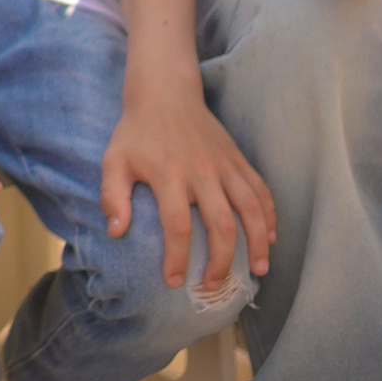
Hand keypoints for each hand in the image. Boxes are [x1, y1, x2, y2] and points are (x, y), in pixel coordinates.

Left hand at [102, 83, 275, 288]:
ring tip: (257, 271)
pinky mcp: (238, 160)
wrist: (164, 94)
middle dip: (220, 261)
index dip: (178, 257)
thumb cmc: (136, 133)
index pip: (177, 225)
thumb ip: (112, 196)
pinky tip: (269, 238)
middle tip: (212, 286)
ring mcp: (224, 165)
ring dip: (256, 243)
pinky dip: (269, 216)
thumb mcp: (113, 161)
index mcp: (169, 175)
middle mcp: (201, 172)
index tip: (174, 281)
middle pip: (221, 224)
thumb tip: (115, 232)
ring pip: (251, 209)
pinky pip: (261, 191)